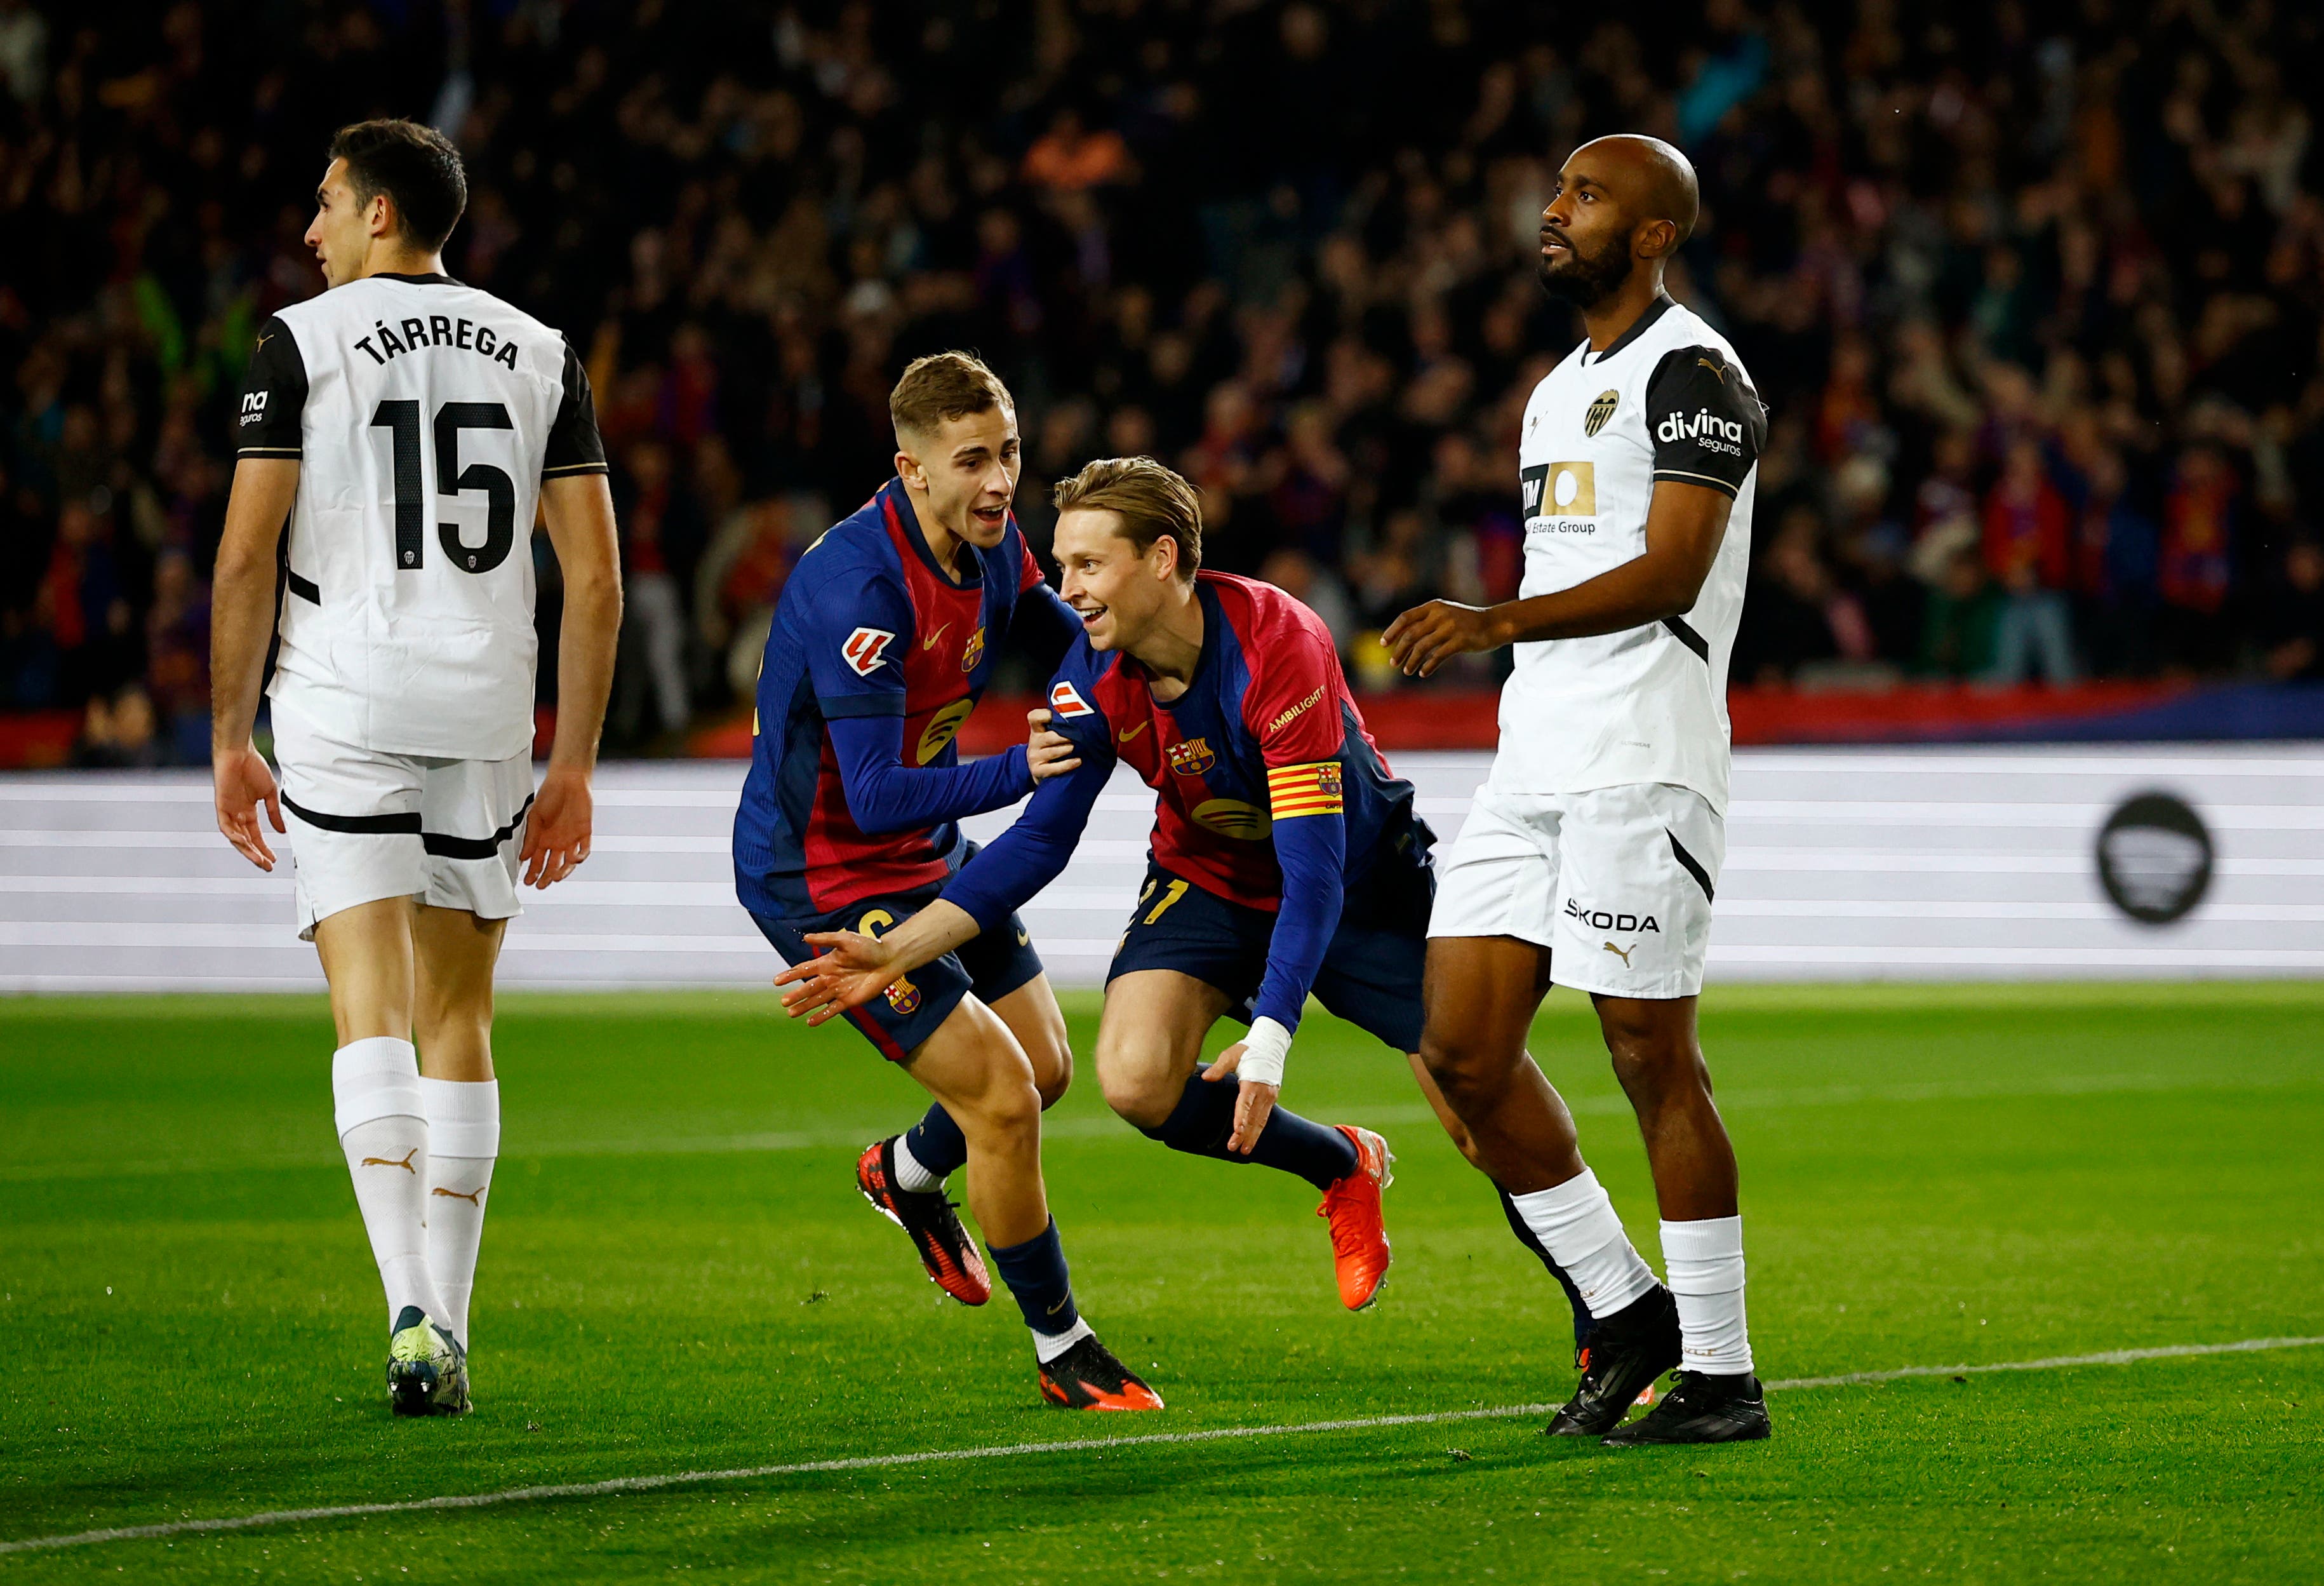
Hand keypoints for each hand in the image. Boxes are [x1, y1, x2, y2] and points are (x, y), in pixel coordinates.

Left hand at [213, 741, 283, 870]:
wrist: (239, 753)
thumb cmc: (254, 767)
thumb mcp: (269, 794)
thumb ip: (274, 813)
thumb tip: (282, 831)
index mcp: (248, 811)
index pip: (256, 835)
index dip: (264, 848)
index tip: (274, 859)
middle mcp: (237, 814)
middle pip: (246, 840)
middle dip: (256, 854)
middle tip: (267, 866)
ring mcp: (228, 811)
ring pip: (236, 837)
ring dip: (247, 849)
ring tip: (259, 860)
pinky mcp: (221, 805)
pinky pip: (225, 826)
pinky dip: (234, 835)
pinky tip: (243, 842)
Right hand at [519, 764, 592, 887]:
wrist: (568, 781)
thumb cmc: (549, 795)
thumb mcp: (534, 817)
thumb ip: (530, 838)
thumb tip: (524, 857)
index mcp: (542, 839)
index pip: (537, 861)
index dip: (533, 872)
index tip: (528, 881)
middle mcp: (556, 842)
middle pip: (552, 866)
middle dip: (546, 877)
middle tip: (541, 885)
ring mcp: (571, 839)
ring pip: (568, 862)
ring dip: (562, 871)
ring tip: (555, 877)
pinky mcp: (584, 834)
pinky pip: (584, 850)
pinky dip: (579, 857)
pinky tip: (572, 860)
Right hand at [775, 928, 904, 1024]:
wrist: (889, 959)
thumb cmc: (869, 947)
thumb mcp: (845, 940)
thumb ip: (826, 939)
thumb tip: (805, 937)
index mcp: (827, 963)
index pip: (804, 969)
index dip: (790, 975)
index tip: (777, 980)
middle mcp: (830, 977)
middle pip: (808, 988)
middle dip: (796, 995)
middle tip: (783, 1001)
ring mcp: (839, 990)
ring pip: (817, 1000)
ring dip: (804, 1007)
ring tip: (791, 1013)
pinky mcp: (849, 1000)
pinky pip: (832, 1010)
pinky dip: (822, 1016)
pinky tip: (810, 1022)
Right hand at [1025, 707, 1080, 782]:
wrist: (1043, 769)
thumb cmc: (1054, 746)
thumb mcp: (1054, 733)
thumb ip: (1062, 724)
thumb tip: (1082, 717)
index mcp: (1037, 729)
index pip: (1034, 717)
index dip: (1045, 715)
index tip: (1058, 717)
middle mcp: (1034, 742)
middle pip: (1049, 737)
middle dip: (1065, 737)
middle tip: (1078, 737)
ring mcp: (1034, 757)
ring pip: (1052, 752)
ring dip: (1067, 749)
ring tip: (1076, 748)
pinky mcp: (1037, 770)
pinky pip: (1053, 768)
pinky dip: (1067, 764)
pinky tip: (1077, 761)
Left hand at [1202, 1042, 1279, 1153]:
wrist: (1271, 1045)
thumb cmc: (1248, 1050)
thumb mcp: (1232, 1055)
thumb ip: (1219, 1068)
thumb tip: (1205, 1078)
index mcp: (1252, 1083)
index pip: (1245, 1104)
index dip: (1241, 1118)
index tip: (1237, 1131)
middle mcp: (1264, 1092)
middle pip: (1254, 1117)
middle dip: (1245, 1135)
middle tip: (1235, 1149)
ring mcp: (1270, 1097)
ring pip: (1261, 1121)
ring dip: (1253, 1137)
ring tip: (1245, 1151)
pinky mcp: (1272, 1098)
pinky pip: (1265, 1117)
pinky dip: (1259, 1130)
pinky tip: (1253, 1139)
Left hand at [1381, 599, 1504, 677]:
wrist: (1494, 624)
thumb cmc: (1466, 622)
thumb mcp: (1445, 614)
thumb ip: (1426, 622)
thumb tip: (1402, 639)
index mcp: (1433, 607)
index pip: (1405, 617)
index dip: (1392, 631)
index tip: (1383, 644)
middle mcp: (1440, 615)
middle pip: (1411, 634)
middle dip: (1399, 650)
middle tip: (1392, 663)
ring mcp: (1450, 627)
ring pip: (1422, 647)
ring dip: (1411, 661)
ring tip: (1407, 671)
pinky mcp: (1461, 641)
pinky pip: (1438, 656)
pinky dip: (1428, 666)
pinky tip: (1423, 673)